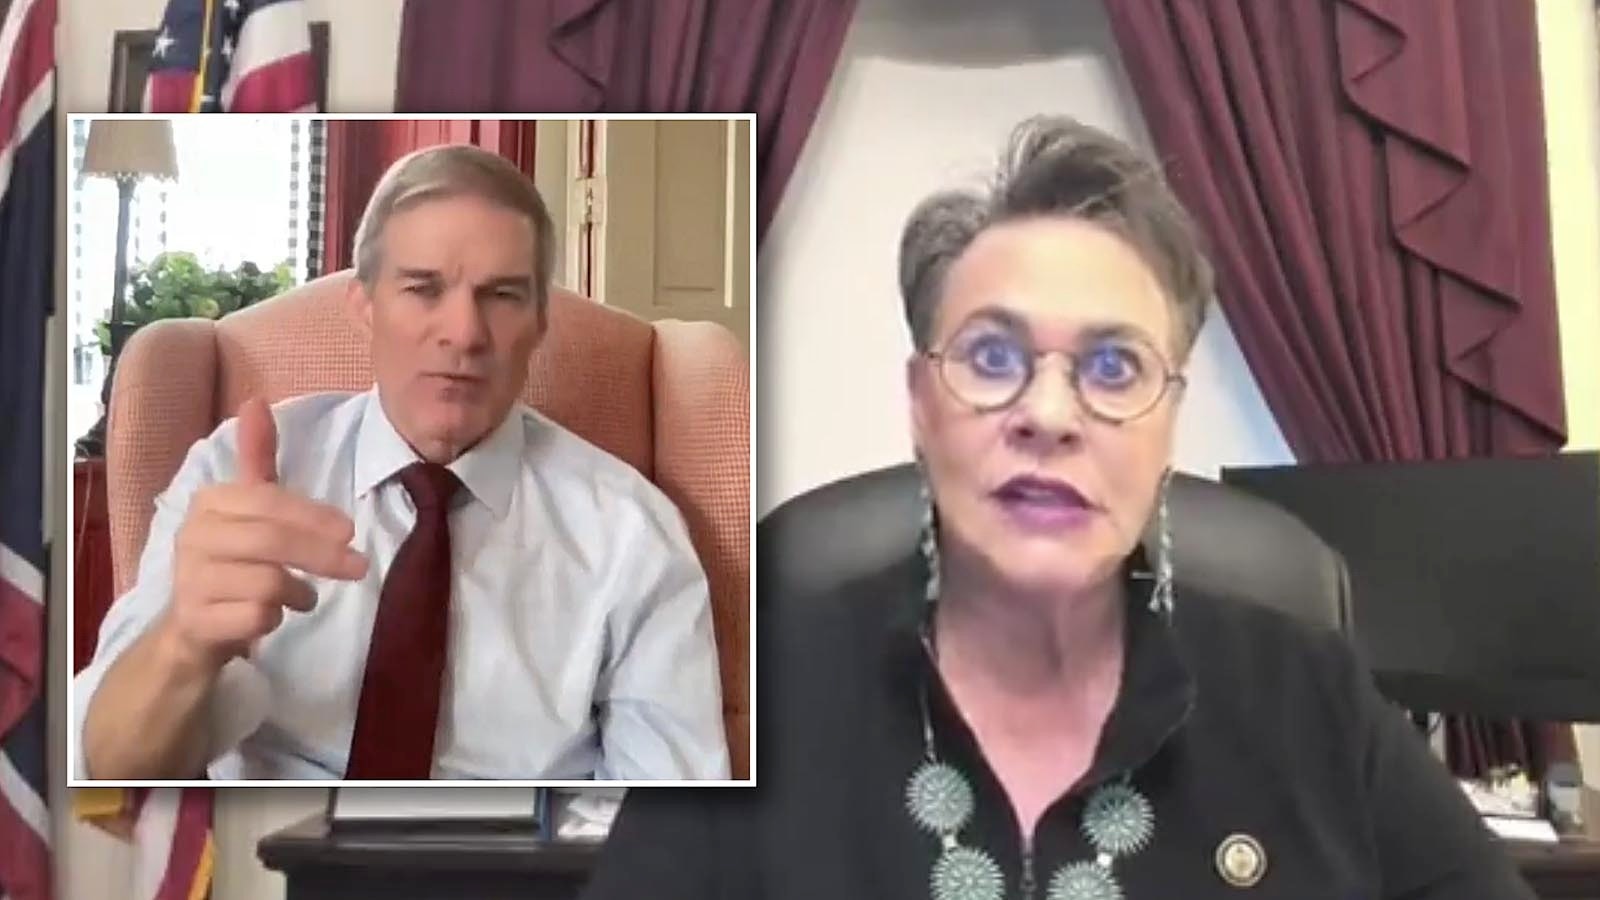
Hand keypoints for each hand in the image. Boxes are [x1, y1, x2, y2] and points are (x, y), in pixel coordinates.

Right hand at [160, 398, 368, 672]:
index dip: (313, 516)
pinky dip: (275, 619)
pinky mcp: (197, 622)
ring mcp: (190, 581)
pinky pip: (256, 617)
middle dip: (323, 555)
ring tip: (301, 595)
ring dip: (299, 592)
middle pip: (271, 541)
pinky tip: (270, 617)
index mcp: (209, 502)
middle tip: (359, 567)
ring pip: (267, 583)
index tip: (351, 530)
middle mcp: (192, 536)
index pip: (268, 502)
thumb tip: (256, 399)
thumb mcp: (248, 507)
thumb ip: (257, 457)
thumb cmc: (233, 559)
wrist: (192, 628)